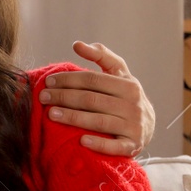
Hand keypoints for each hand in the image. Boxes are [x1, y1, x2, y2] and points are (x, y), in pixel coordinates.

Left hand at [41, 42, 155, 155]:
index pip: (93, 79)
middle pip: (92, 99)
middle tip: (43, 97)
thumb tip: (77, 44)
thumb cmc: (126, 97)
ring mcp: (134, 125)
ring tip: (51, 115)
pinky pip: (114, 146)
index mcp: (128, 85)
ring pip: (98, 120)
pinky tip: (81, 140)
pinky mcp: (133, 145)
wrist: (146, 128)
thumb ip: (102, 56)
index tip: (48, 81)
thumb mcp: (119, 75)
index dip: (69, 79)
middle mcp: (133, 104)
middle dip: (64, 97)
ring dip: (73, 117)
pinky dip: (98, 143)